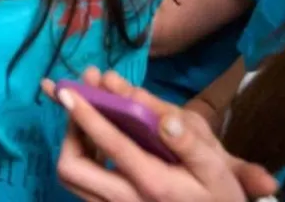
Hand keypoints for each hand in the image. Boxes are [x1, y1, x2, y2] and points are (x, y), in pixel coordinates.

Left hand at [44, 69, 276, 201]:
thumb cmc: (217, 196)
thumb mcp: (216, 170)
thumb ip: (191, 144)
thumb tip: (166, 120)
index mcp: (152, 183)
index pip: (109, 145)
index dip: (85, 116)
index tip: (67, 93)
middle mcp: (124, 201)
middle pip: (71, 167)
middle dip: (69, 131)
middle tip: (80, 102)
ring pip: (72, 178)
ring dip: (72, 143)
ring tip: (87, 115)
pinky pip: (82, 185)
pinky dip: (81, 157)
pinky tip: (95, 138)